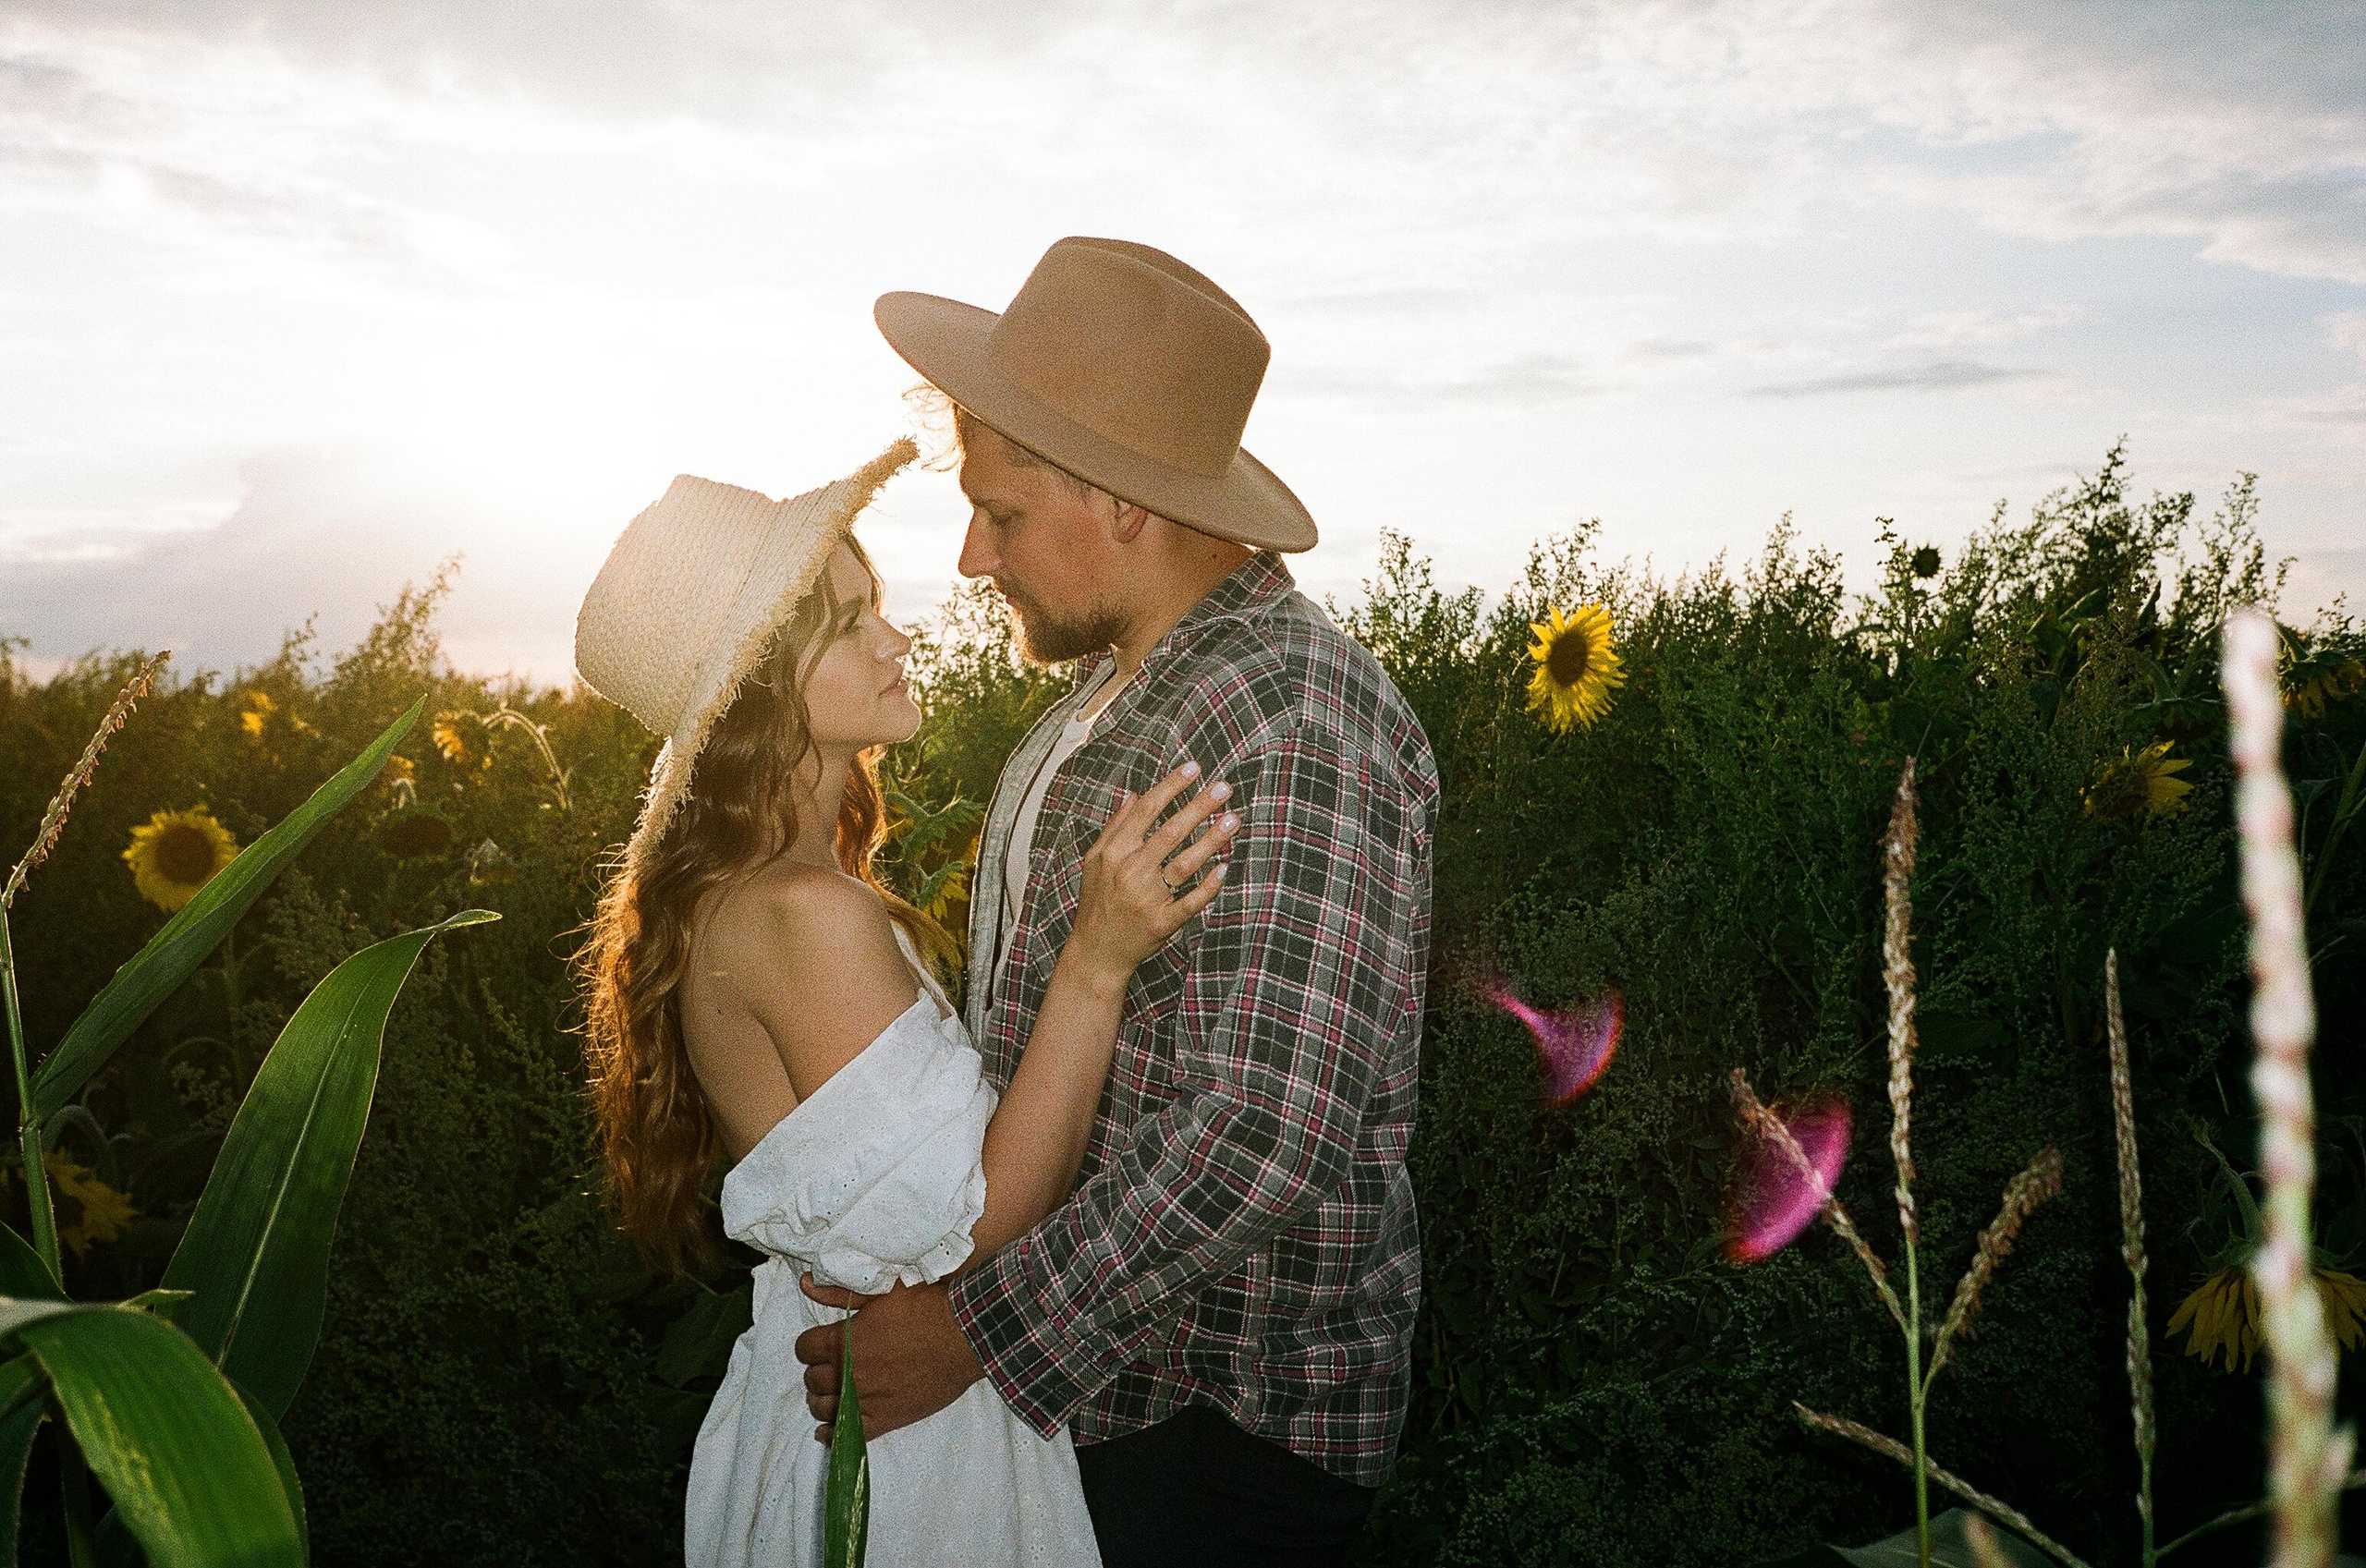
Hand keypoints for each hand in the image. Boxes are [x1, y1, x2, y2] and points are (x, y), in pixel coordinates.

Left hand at [795, 1273, 984, 1442]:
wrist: (965, 1335)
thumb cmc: (926, 1307)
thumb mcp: (883, 1290)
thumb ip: (839, 1292)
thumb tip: (805, 1284)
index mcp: (843, 1340)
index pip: (804, 1349)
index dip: (812, 1344)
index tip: (822, 1342)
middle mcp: (847, 1373)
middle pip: (812, 1380)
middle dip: (819, 1370)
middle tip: (833, 1364)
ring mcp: (865, 1399)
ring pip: (824, 1408)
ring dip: (824, 1399)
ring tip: (834, 1392)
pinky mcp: (885, 1419)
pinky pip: (847, 1434)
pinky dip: (832, 1433)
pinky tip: (828, 1429)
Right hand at [1065, 763, 1237, 982]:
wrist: (1096, 952)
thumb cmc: (1098, 901)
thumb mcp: (1095, 861)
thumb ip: (1115, 826)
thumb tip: (1134, 793)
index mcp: (1115, 852)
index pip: (1147, 810)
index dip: (1172, 786)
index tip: (1195, 768)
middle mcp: (1130, 871)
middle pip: (1171, 832)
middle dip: (1199, 806)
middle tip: (1225, 788)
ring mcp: (1147, 898)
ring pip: (1185, 863)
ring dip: (1211, 840)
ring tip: (1233, 820)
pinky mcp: (1162, 923)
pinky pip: (1190, 902)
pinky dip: (1208, 886)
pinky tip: (1226, 868)